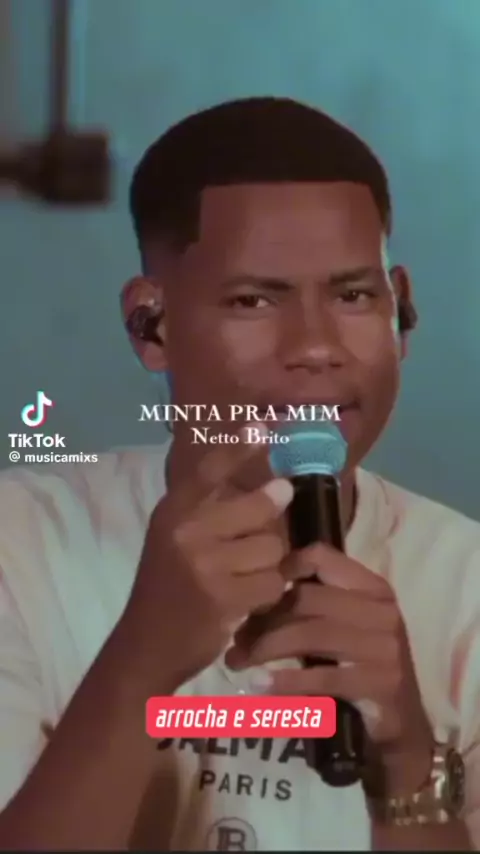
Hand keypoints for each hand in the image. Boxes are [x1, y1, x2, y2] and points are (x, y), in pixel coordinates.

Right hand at [129, 424, 293, 690]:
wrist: (145, 646)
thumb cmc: (168, 587)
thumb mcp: (175, 539)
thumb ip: (210, 510)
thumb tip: (273, 486)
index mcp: (173, 511)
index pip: (210, 470)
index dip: (240, 447)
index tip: (264, 426)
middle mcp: (185, 530)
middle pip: (260, 508)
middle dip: (270, 524)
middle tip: (263, 535)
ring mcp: (203, 564)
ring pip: (272, 548)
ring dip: (270, 565)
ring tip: (246, 578)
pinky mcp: (222, 598)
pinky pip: (273, 583)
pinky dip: (269, 594)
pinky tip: (249, 602)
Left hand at [226, 542, 434, 793]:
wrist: (404, 726)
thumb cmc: (365, 668)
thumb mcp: (347, 628)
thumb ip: (316, 606)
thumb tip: (255, 595)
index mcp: (373, 588)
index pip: (322, 557)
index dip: (284, 567)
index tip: (258, 593)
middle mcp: (381, 611)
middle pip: (306, 599)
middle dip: (264, 620)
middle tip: (238, 641)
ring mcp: (383, 647)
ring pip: (309, 634)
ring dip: (265, 649)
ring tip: (238, 662)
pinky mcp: (379, 683)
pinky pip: (321, 676)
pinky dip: (286, 681)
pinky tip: (262, 686)